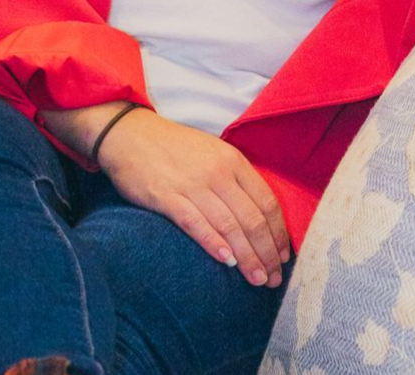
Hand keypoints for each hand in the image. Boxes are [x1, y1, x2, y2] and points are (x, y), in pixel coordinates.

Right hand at [96, 107, 289, 288]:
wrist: (131, 135)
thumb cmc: (175, 148)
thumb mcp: (213, 153)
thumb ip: (234, 180)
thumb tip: (257, 216)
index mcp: (233, 161)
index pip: (266, 202)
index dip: (278, 233)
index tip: (284, 256)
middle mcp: (218, 172)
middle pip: (252, 218)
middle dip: (267, 253)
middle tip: (274, 278)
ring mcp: (193, 184)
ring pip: (229, 226)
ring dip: (247, 257)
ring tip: (257, 279)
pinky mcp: (167, 197)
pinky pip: (195, 223)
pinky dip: (213, 243)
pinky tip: (226, 260)